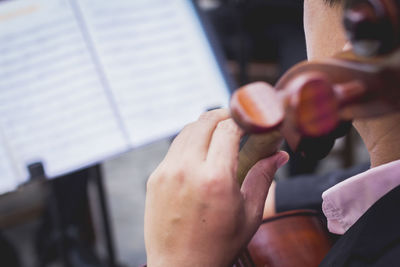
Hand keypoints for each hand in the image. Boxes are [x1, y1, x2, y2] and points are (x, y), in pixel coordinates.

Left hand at [144, 109, 288, 266]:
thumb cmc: (217, 246)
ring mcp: (167, 171)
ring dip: (205, 125)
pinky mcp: (155, 177)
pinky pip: (174, 147)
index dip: (243, 119)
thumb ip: (263, 178)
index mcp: (215, 178)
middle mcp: (187, 169)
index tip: (252, 120)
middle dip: (224, 115)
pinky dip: (190, 141)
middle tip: (237, 120)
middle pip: (205, 121)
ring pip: (187, 130)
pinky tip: (200, 152)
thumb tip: (279, 155)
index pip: (229, 128)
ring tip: (220, 133)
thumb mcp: (249, 214)